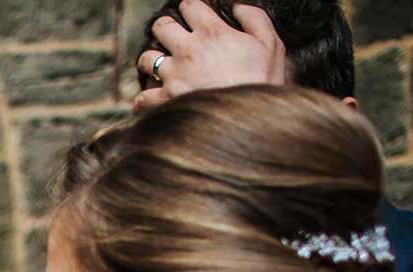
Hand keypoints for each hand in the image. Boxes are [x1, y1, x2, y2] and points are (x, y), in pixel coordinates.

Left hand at [132, 0, 284, 112]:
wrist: (249, 119)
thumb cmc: (263, 82)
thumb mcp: (271, 44)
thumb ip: (255, 18)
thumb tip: (238, 6)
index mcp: (211, 32)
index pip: (190, 6)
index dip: (190, 7)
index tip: (193, 15)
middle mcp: (187, 50)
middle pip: (162, 26)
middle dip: (166, 28)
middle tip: (172, 37)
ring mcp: (173, 75)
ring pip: (146, 58)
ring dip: (150, 61)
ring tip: (157, 67)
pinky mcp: (165, 101)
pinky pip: (142, 98)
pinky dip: (142, 101)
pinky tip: (144, 103)